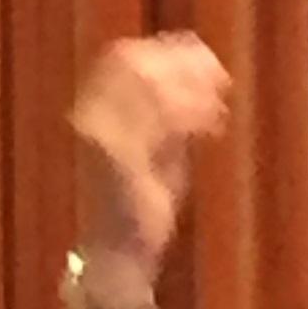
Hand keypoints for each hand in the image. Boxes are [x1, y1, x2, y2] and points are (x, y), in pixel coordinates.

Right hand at [68, 33, 231, 280]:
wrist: (119, 257)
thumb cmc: (138, 203)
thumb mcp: (157, 147)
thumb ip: (170, 112)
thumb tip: (199, 73)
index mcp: (94, 110)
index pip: (126, 56)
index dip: (170, 52)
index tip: (209, 63)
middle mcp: (88, 116)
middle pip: (132, 62)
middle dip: (181, 66)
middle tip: (218, 81)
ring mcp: (98, 136)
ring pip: (146, 85)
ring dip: (188, 89)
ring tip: (216, 108)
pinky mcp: (117, 158)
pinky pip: (155, 119)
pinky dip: (190, 114)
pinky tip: (210, 126)